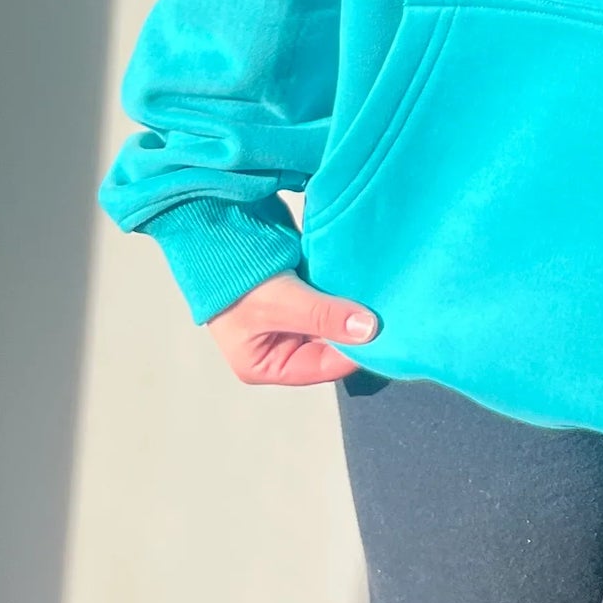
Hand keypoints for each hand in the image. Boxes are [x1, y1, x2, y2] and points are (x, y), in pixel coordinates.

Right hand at [206, 272, 379, 385]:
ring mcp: (290, 321)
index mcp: (267, 365)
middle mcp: (280, 348)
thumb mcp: (279, 303)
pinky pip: (328, 300)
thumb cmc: (234, 280)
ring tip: (379, 298)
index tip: (382, 333)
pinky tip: (363, 284)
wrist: (216, 235)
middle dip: (353, 330)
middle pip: (329, 345)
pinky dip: (342, 293)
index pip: (322, 367)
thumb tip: (368, 330)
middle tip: (386, 313)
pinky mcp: (298, 296)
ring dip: (350, 309)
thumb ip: (322, 317)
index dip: (353, 352)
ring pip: (332, 321)